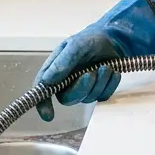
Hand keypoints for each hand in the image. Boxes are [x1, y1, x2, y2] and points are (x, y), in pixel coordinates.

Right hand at [34, 0, 154, 120]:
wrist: (112, 40)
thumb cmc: (89, 40)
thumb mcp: (75, 45)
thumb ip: (62, 62)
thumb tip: (46, 81)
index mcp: (54, 71)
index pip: (43, 90)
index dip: (42, 104)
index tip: (48, 115)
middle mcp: (66, 83)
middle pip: (68, 99)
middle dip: (81, 88)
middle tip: (91, 74)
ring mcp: (83, 88)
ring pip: (88, 98)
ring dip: (99, 83)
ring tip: (104, 66)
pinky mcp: (98, 91)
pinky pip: (103, 96)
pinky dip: (110, 84)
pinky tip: (112, 72)